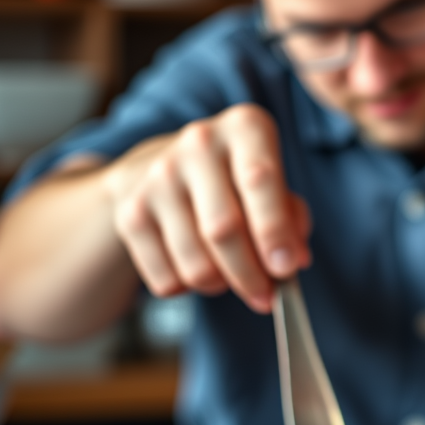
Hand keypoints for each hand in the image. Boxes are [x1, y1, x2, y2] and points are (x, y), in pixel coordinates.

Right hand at [102, 103, 311, 312]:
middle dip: (250, 275)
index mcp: (244, 128)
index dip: (274, 231)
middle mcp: (198, 144)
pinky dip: (187, 289)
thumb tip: (293, 259)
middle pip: (223, 229)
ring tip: (229, 275)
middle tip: (266, 296)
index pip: (260, 180)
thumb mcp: (274, 183)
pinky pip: (166, 278)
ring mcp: (158, 177)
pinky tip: (196, 267)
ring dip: (220, 285)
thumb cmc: (236, 180)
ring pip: (195, 264)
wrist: (162, 166)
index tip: (286, 268)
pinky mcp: (131, 212)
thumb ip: (293, 219)